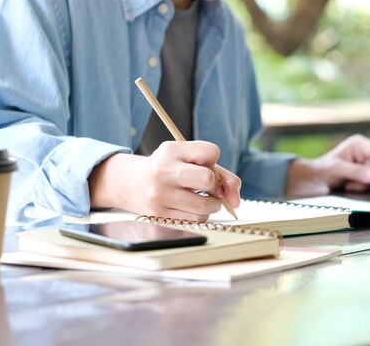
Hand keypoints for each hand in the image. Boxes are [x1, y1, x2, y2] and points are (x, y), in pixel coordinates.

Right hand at [89, 141, 240, 221]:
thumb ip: (222, 174)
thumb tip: (236, 201)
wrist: (132, 184)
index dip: (213, 161)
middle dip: (214, 185)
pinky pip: (195, 220)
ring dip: (211, 204)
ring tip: (201, 198)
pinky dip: (200, 215)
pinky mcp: (159, 214)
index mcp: (172, 150)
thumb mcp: (189, 159)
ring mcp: (160, 194)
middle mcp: (164, 171)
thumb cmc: (170, 170)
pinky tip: (190, 207)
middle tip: (207, 186)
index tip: (203, 164)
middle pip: (209, 180)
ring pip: (205, 205)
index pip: (212, 151)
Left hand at [285, 134, 369, 196]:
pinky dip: (362, 189)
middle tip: (352, 184)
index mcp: (359, 144)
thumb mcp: (337, 169)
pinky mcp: (366, 177)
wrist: (315, 182)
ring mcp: (367, 166)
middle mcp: (365, 154)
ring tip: (347, 185)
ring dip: (363, 185)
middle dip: (368, 179)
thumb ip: (356, 172)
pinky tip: (349, 187)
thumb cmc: (322, 170)